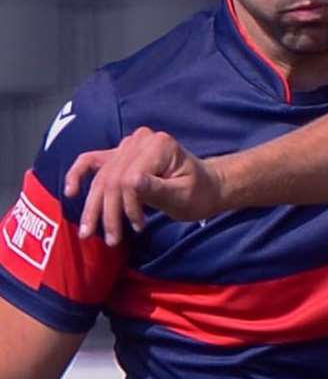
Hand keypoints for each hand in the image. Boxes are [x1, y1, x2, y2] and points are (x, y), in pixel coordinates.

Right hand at [63, 127, 224, 244]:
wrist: (206, 186)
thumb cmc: (198, 192)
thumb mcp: (183, 195)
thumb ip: (158, 189)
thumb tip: (132, 183)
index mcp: (160, 145)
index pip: (129, 178)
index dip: (128, 206)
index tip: (137, 228)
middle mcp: (141, 139)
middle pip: (112, 179)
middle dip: (108, 212)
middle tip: (110, 240)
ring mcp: (128, 144)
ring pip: (101, 177)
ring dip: (94, 207)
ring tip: (90, 233)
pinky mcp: (120, 154)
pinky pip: (92, 161)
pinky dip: (78, 175)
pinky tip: (71, 193)